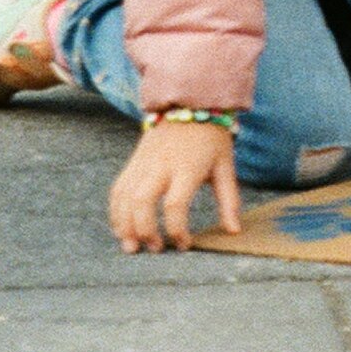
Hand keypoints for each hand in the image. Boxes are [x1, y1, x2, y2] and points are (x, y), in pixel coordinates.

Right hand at [108, 120, 240, 253]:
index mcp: (187, 167)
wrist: (189, 103)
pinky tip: (121, 229)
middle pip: (142, 202)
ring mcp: (143, 163)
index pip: (175, 204)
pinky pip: (118, 189)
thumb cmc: (211, 137)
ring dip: (124, 225)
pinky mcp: (133, 162)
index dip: (177, 229)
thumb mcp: (225, 166)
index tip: (185, 244)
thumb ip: (229, 200)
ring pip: (124, 197)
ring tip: (132, 247)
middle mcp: (161, 165)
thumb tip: (234, 232)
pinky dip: (116, 212)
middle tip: (155, 249)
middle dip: (144, 230)